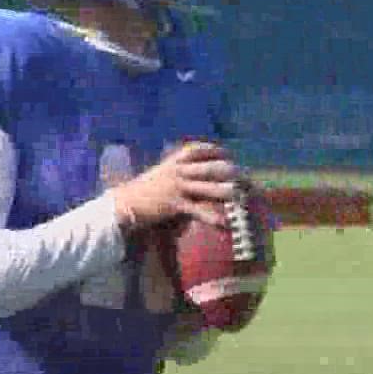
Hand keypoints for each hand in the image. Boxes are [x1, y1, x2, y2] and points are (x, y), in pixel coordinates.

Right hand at [111, 140, 236, 230]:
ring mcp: (178, 186)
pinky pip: (198, 210)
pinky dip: (211, 218)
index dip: (217, 152)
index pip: (201, 150)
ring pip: (208, 187)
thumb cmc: (146, 188)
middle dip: (231, 172)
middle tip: (246, 178)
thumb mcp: (162, 171)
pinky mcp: (175, 204)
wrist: (126, 202)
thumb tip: (195, 167)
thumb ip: (179, 167)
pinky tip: (222, 223)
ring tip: (241, 197)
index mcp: (175, 160)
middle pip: (211, 168)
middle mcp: (179, 170)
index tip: (229, 155)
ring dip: (226, 192)